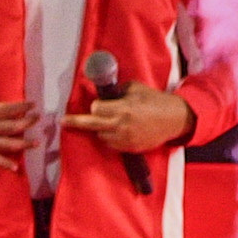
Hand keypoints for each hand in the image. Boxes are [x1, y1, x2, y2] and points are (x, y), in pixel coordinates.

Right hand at [0, 86, 37, 166]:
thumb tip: (1, 108)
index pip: (10, 110)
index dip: (23, 107)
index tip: (33, 105)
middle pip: (12, 128)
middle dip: (28, 123)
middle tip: (37, 119)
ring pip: (6, 145)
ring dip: (23, 144)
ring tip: (36, 142)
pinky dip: (4, 164)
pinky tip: (15, 168)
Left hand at [68, 84, 194, 156]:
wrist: (175, 119)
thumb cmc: (155, 100)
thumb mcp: (137, 89)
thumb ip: (118, 92)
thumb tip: (103, 95)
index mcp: (124, 108)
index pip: (96, 109)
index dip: (97, 106)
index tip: (99, 105)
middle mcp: (121, 125)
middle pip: (91, 124)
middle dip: (76, 122)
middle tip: (63, 121)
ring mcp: (125, 139)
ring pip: (101, 135)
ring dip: (101, 128)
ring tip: (114, 122)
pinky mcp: (129, 148)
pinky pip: (111, 144)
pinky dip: (112, 137)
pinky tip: (122, 130)